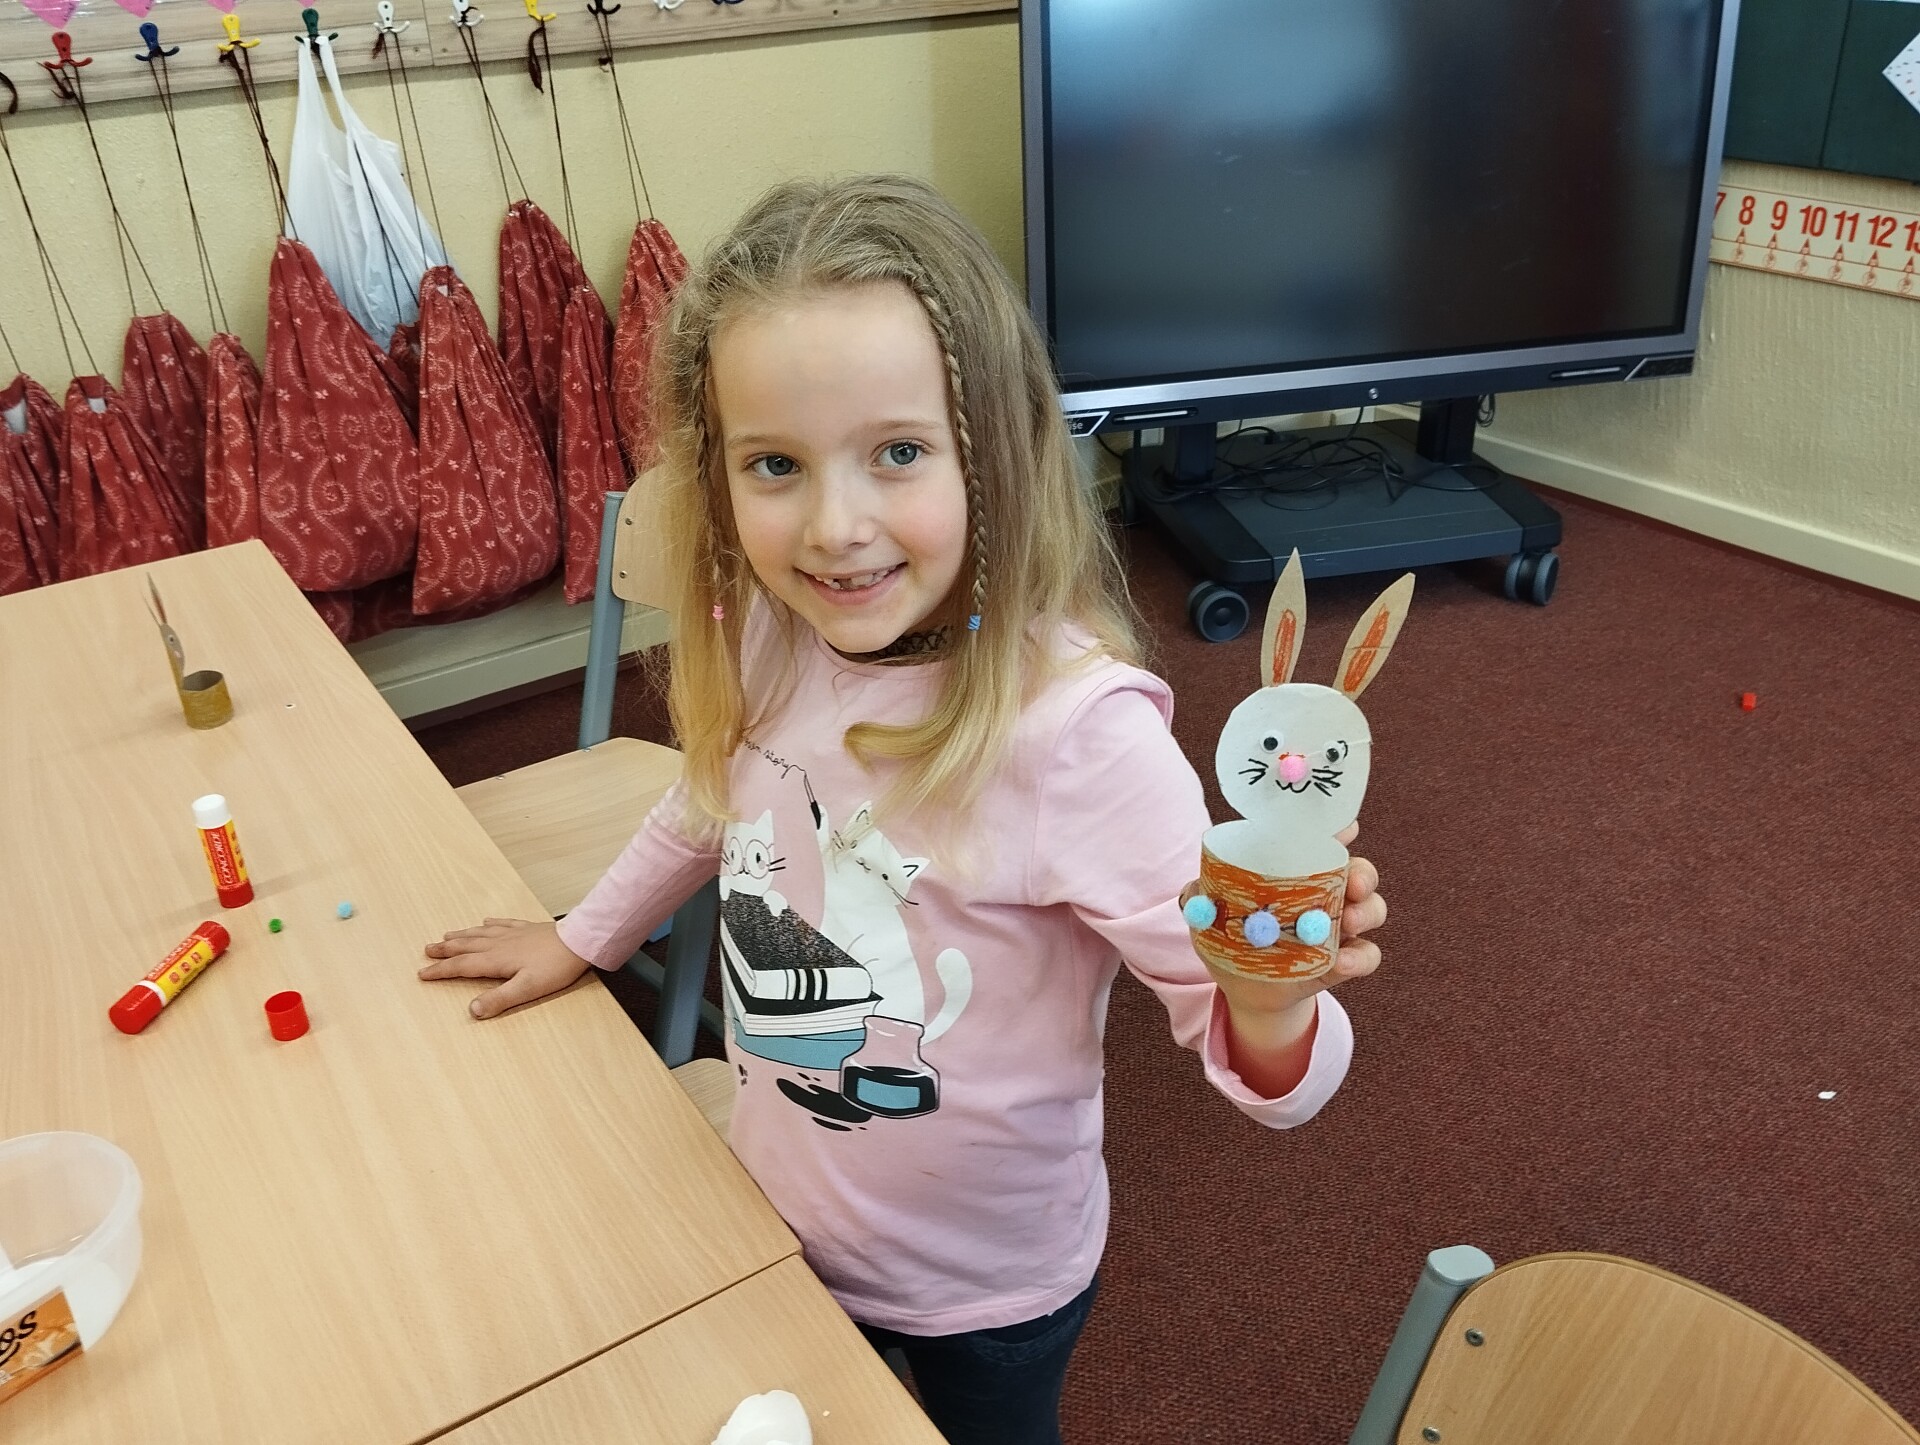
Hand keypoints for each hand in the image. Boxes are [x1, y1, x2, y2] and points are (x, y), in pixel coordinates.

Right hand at [419, 918, 590, 1018]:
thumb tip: (473, 1010)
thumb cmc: (556, 967)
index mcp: (496, 960)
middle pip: (466, 946)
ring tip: (446, 935)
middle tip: (427, 950)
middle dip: (445, 950)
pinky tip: (486, 921)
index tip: (423, 974)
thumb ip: (499, 999)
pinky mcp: (527, 928)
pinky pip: (503, 923)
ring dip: (461, 935)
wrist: (580, 941)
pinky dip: (490, 923)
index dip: (441, 971)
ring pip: (480, 933)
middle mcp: (500, 944)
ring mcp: (514, 934)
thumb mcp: (527, 989)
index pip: (462, 966)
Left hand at [1188, 821, 1386, 1096]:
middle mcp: (1328, 891)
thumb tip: (1193, 892)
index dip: (1338, 829)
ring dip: (1367, 911)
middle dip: (1362, 872)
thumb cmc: (1231, 937)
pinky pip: (1367, 955)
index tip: (1345, 828)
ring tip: (1349, 922)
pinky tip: (1341, 962)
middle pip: (1359, 870)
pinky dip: (1360, 957)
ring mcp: (1342, 926)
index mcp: (1297, 870)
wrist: (1245, 990)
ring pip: (1371, 908)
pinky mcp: (1347, 960)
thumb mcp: (1212, 914)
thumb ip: (1200, 897)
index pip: (1322, 840)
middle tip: (1353, 883)